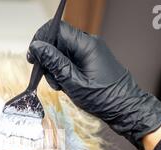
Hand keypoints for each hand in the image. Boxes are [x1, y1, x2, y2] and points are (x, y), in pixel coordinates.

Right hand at [27, 21, 160, 149]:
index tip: (33, 58)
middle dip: (49, 59)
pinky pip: (71, 60)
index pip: (57, 29)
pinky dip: (64, 72)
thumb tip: (37, 47)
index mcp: (86, 45)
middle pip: (59, 41)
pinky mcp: (91, 61)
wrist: (126, 109)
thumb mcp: (73, 82)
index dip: (42, 41)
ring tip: (60, 85)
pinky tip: (66, 85)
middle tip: (49, 78)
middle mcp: (89, 44)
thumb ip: (54, 63)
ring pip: (63, 52)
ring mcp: (91, 52)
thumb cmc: (104, 98)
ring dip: (56, 68)